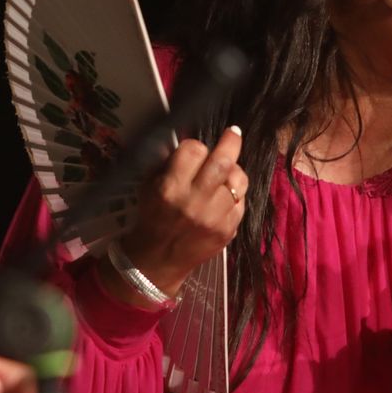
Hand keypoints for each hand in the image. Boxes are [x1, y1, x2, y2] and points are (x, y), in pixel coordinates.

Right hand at [115, 126, 246, 296]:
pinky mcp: (228, 230)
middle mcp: (194, 202)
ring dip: (233, 171)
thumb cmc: (153, 216)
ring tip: (226, 172)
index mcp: (170, 189)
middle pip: (222, 162)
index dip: (195, 146)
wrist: (159, 258)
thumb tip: (194, 144)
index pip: (193, 150)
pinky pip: (241, 201)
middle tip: (233, 133)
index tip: (195, 149)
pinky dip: (235, 194)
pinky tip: (224, 197)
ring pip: (238, 180)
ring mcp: (215, 218)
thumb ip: (170, 164)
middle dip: (231, 142)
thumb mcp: (149, 186)